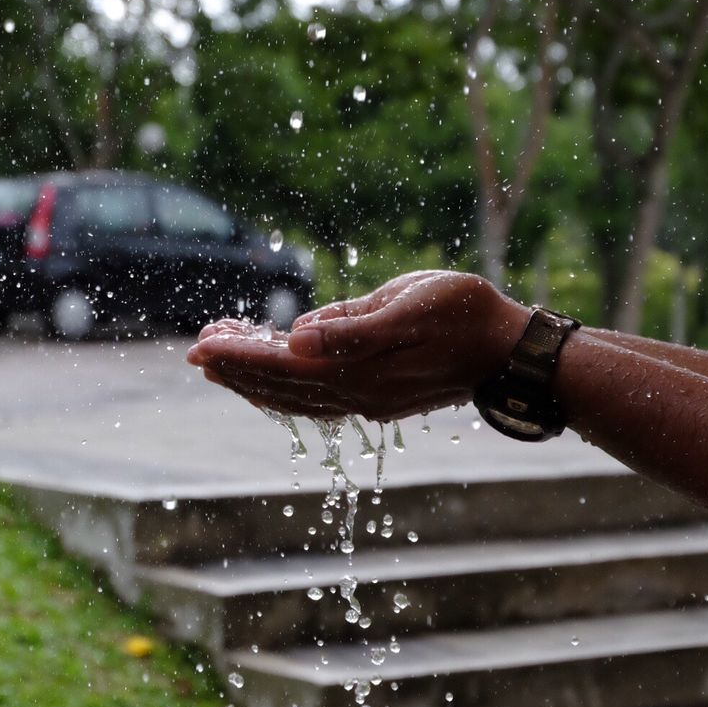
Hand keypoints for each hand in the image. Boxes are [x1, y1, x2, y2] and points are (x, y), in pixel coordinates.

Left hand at [186, 271, 528, 419]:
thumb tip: (295, 338)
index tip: (201, 344)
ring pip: (297, 395)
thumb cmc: (465, 315)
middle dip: (237, 367)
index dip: (241, 356)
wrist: (511, 350)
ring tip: (222, 360)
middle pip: (282, 385)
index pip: (284, 366)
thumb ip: (352, 328)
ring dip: (256, 378)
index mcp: (360, 371)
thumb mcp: (409, 307)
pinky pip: (318, 398)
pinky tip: (274, 376)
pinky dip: (286, 388)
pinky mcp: (379, 395)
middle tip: (196, 350)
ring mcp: (370, 399)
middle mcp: (359, 395)